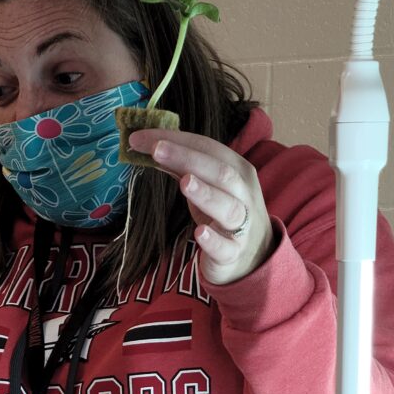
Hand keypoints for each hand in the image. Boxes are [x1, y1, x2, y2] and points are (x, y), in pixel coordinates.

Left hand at [136, 130, 271, 288]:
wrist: (253, 255)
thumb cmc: (222, 214)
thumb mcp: (206, 186)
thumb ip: (182, 168)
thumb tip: (148, 146)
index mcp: (237, 170)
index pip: (208, 148)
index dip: (177, 141)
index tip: (141, 138)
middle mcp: (243, 194)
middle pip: (221, 172)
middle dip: (188, 159)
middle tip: (157, 150)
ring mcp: (242, 225)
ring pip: (228, 207)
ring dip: (206, 194)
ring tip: (185, 182)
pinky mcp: (233, 253)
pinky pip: (224, 247)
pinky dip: (212, 240)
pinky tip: (199, 233)